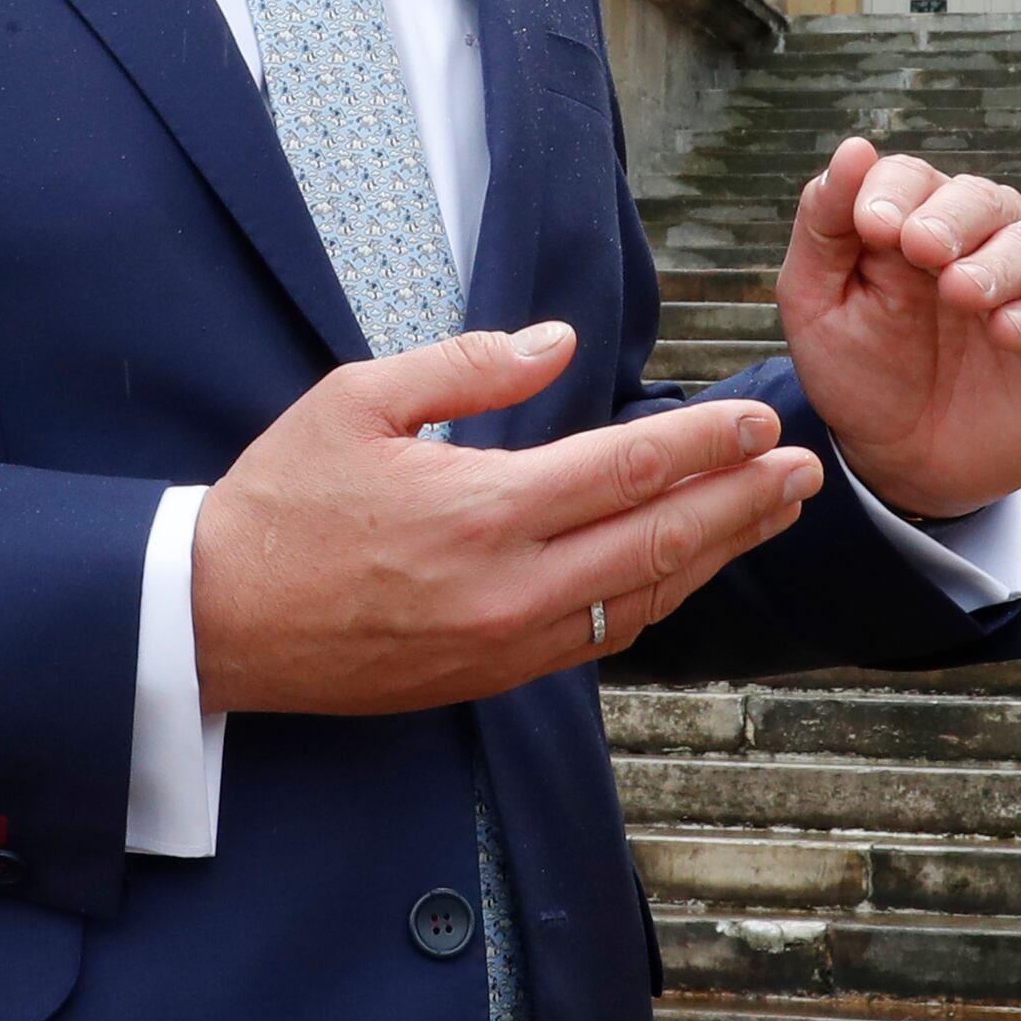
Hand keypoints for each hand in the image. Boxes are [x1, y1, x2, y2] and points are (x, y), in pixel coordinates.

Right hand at [189, 323, 819, 716]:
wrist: (215, 621)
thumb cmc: (280, 501)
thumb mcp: (359, 400)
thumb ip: (469, 367)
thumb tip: (559, 342)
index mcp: (482, 510)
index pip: (628, 470)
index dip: (709, 444)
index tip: (761, 420)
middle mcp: (509, 589)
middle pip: (660, 541)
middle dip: (743, 503)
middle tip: (806, 471)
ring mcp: (505, 645)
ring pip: (642, 600)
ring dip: (714, 556)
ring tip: (767, 516)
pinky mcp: (489, 679)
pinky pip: (600, 640)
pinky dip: (655, 600)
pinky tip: (683, 570)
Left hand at [778, 140, 1020, 521]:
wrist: (902, 464)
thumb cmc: (860, 373)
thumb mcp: (817, 303)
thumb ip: (823, 227)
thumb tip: (853, 148)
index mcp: (913, 221)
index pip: (911, 179)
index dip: (893, 190)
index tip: (871, 225)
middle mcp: (977, 240)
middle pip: (979, 198)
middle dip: (951, 217)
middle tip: (921, 248)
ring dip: (997, 263)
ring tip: (961, 292)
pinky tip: (1006, 331)